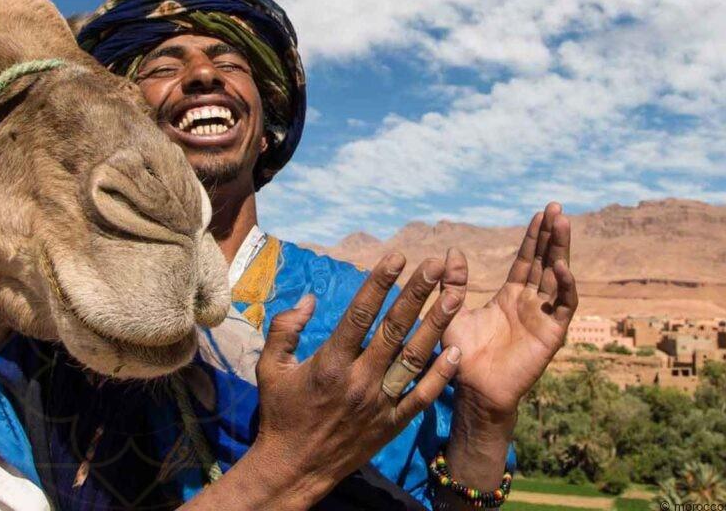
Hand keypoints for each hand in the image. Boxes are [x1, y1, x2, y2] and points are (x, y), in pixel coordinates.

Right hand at [247, 251, 468, 507]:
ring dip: (436, 326)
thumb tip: (310, 298)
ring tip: (455, 297)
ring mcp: (380, 403)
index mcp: (330, 363)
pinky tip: (456, 351)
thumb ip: (285, 328)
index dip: (380, 282)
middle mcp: (359, 380)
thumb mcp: (269, 367)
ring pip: (414, 358)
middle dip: (416, 293)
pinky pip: (422, 397)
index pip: (360, 314)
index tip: (397, 256)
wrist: (294, 469)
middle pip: (394, 329)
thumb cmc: (280, 413)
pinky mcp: (393, 424)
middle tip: (436, 265)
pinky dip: (441, 375)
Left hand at [442, 202, 578, 417]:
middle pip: (545, 262)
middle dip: (552, 236)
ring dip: (561, 251)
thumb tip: (450, 252)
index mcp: (511, 297)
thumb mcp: (453, 311)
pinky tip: (561, 266)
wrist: (473, 389)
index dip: (534, 238)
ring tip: (562, 223)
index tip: (540, 213)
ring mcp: (544, 317)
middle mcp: (531, 304)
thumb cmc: (462, 355)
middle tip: (556, 208)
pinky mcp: (552, 334)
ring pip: (558, 277)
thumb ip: (454, 283)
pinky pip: (564, 306)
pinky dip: (566, 286)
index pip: (526, 260)